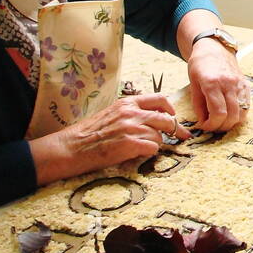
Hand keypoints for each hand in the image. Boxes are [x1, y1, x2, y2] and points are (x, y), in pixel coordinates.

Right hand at [32, 93, 185, 183]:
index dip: (170, 109)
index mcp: (127, 103)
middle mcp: (131, 113)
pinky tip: (137, 154)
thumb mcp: (112, 113)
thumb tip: (153, 117)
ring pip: (160, 136)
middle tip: (181, 136)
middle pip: (166, 119)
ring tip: (141, 147)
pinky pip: (153, 148)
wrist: (72, 147)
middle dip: (175, 129)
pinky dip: (149, 152)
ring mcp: (131, 128)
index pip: (160, 99)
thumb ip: (132, 113)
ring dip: (155, 144)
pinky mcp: (130, 144)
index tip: (174, 117)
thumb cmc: (90, 133)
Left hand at [187, 39, 247, 131]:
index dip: (212, 125)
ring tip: (221, 122)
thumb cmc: (200, 64)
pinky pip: (247, 106)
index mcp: (212, 83)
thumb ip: (198, 104)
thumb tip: (203, 122)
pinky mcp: (245, 85)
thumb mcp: (193, 82)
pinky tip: (230, 114)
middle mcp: (228, 84)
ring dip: (231, 123)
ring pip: (241, 113)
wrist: (215, 47)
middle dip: (221, 127)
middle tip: (212, 127)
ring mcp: (239, 84)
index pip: (218, 113)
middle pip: (231, 116)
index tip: (205, 127)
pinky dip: (239, 115)